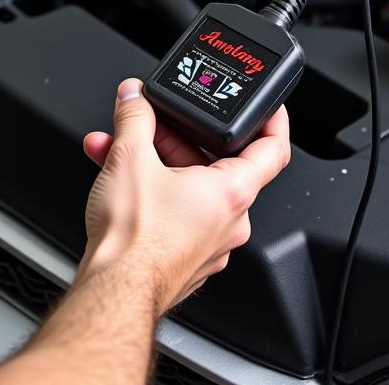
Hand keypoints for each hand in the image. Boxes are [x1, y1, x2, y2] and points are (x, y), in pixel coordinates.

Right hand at [80, 79, 290, 315]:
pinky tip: (116, 178)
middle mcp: (230, 220)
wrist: (114, 290)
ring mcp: (210, 243)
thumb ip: (133, 118)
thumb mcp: (130, 157)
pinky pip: (175, 210)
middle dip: (175, 136)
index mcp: (232, 192)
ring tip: (117, 147)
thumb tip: (133, 97)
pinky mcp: (186, 257)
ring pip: (188, 185)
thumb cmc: (134, 240)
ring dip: (152, 161)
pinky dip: (150, 189)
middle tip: (152, 119)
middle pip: (213, 162)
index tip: (267, 105)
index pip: (274, 149)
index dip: (273, 120)